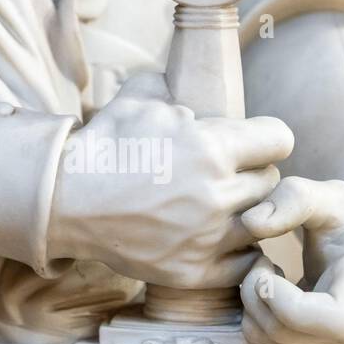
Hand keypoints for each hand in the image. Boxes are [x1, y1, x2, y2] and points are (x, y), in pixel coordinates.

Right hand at [47, 72, 292, 287]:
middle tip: (228, 175)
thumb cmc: (104, 145)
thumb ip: (178, 84)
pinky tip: (223, 240)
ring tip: (226, 207)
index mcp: (211, 148)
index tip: (254, 144)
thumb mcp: (140, 98)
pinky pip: (245, 264)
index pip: (280, 140)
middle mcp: (216, 195)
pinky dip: (239, 252)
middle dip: (252, 174)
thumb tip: (194, 71)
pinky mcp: (193, 272)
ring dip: (248, 212)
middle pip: (270, 182)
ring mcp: (206, 238)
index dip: (266, 138)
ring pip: (263, 223)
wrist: (63, 201)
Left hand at [239, 177, 343, 343]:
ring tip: (270, 278)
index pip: (333, 320)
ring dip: (254, 310)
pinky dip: (261, 329)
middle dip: (255, 293)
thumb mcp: (335, 197)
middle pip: (285, 333)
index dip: (284, 301)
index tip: (268, 267)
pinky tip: (277, 303)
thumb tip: (250, 222)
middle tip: (260, 262)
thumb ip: (294, 197)